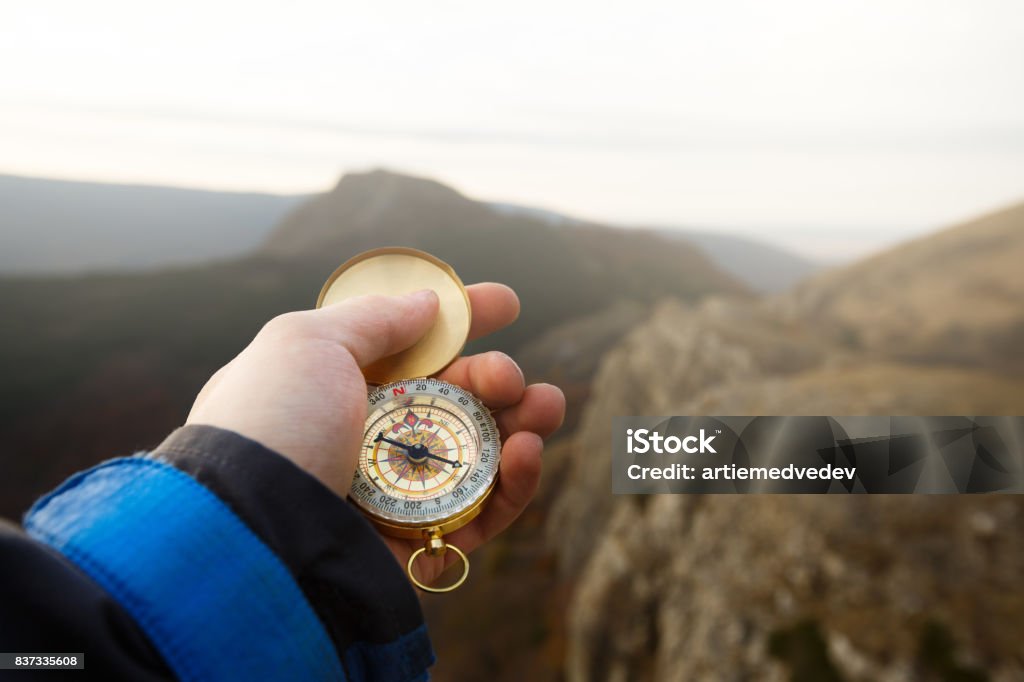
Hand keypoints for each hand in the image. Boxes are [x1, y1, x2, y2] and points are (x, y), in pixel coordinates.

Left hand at [185, 284, 564, 586]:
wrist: (247, 532)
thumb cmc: (270, 425)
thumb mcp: (306, 343)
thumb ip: (374, 317)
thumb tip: (428, 302)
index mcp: (335, 386)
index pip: (410, 347)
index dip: (460, 323)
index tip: (506, 304)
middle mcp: (364, 438)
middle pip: (453, 401)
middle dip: (497, 379)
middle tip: (512, 379)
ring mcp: (390, 494)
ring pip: (477, 457)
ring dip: (521, 428)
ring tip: (545, 412)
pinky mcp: (412, 546)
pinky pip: (480, 516)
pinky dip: (512, 487)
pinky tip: (525, 457)